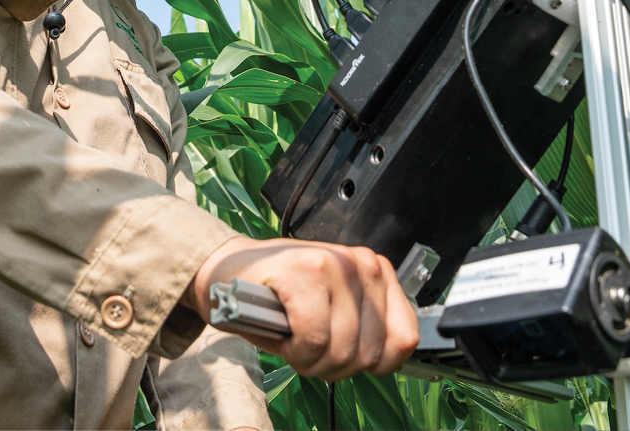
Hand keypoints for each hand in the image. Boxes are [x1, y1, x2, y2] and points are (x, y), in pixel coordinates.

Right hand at [186, 235, 418, 379]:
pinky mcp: (302, 273)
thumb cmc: (278, 294)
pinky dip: (296, 351)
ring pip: (341, 350)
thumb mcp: (333, 307)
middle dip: (334, 367)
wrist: (226, 270)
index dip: (374, 363)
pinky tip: (284, 337)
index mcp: (375, 270)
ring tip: (294, 343)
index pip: (404, 338)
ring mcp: (332, 264)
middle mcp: (359, 263)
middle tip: (308, 352)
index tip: (346, 358)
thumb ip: (364, 326)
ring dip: (312, 361)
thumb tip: (385, 359)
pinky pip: (314, 339)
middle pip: (368, 352)